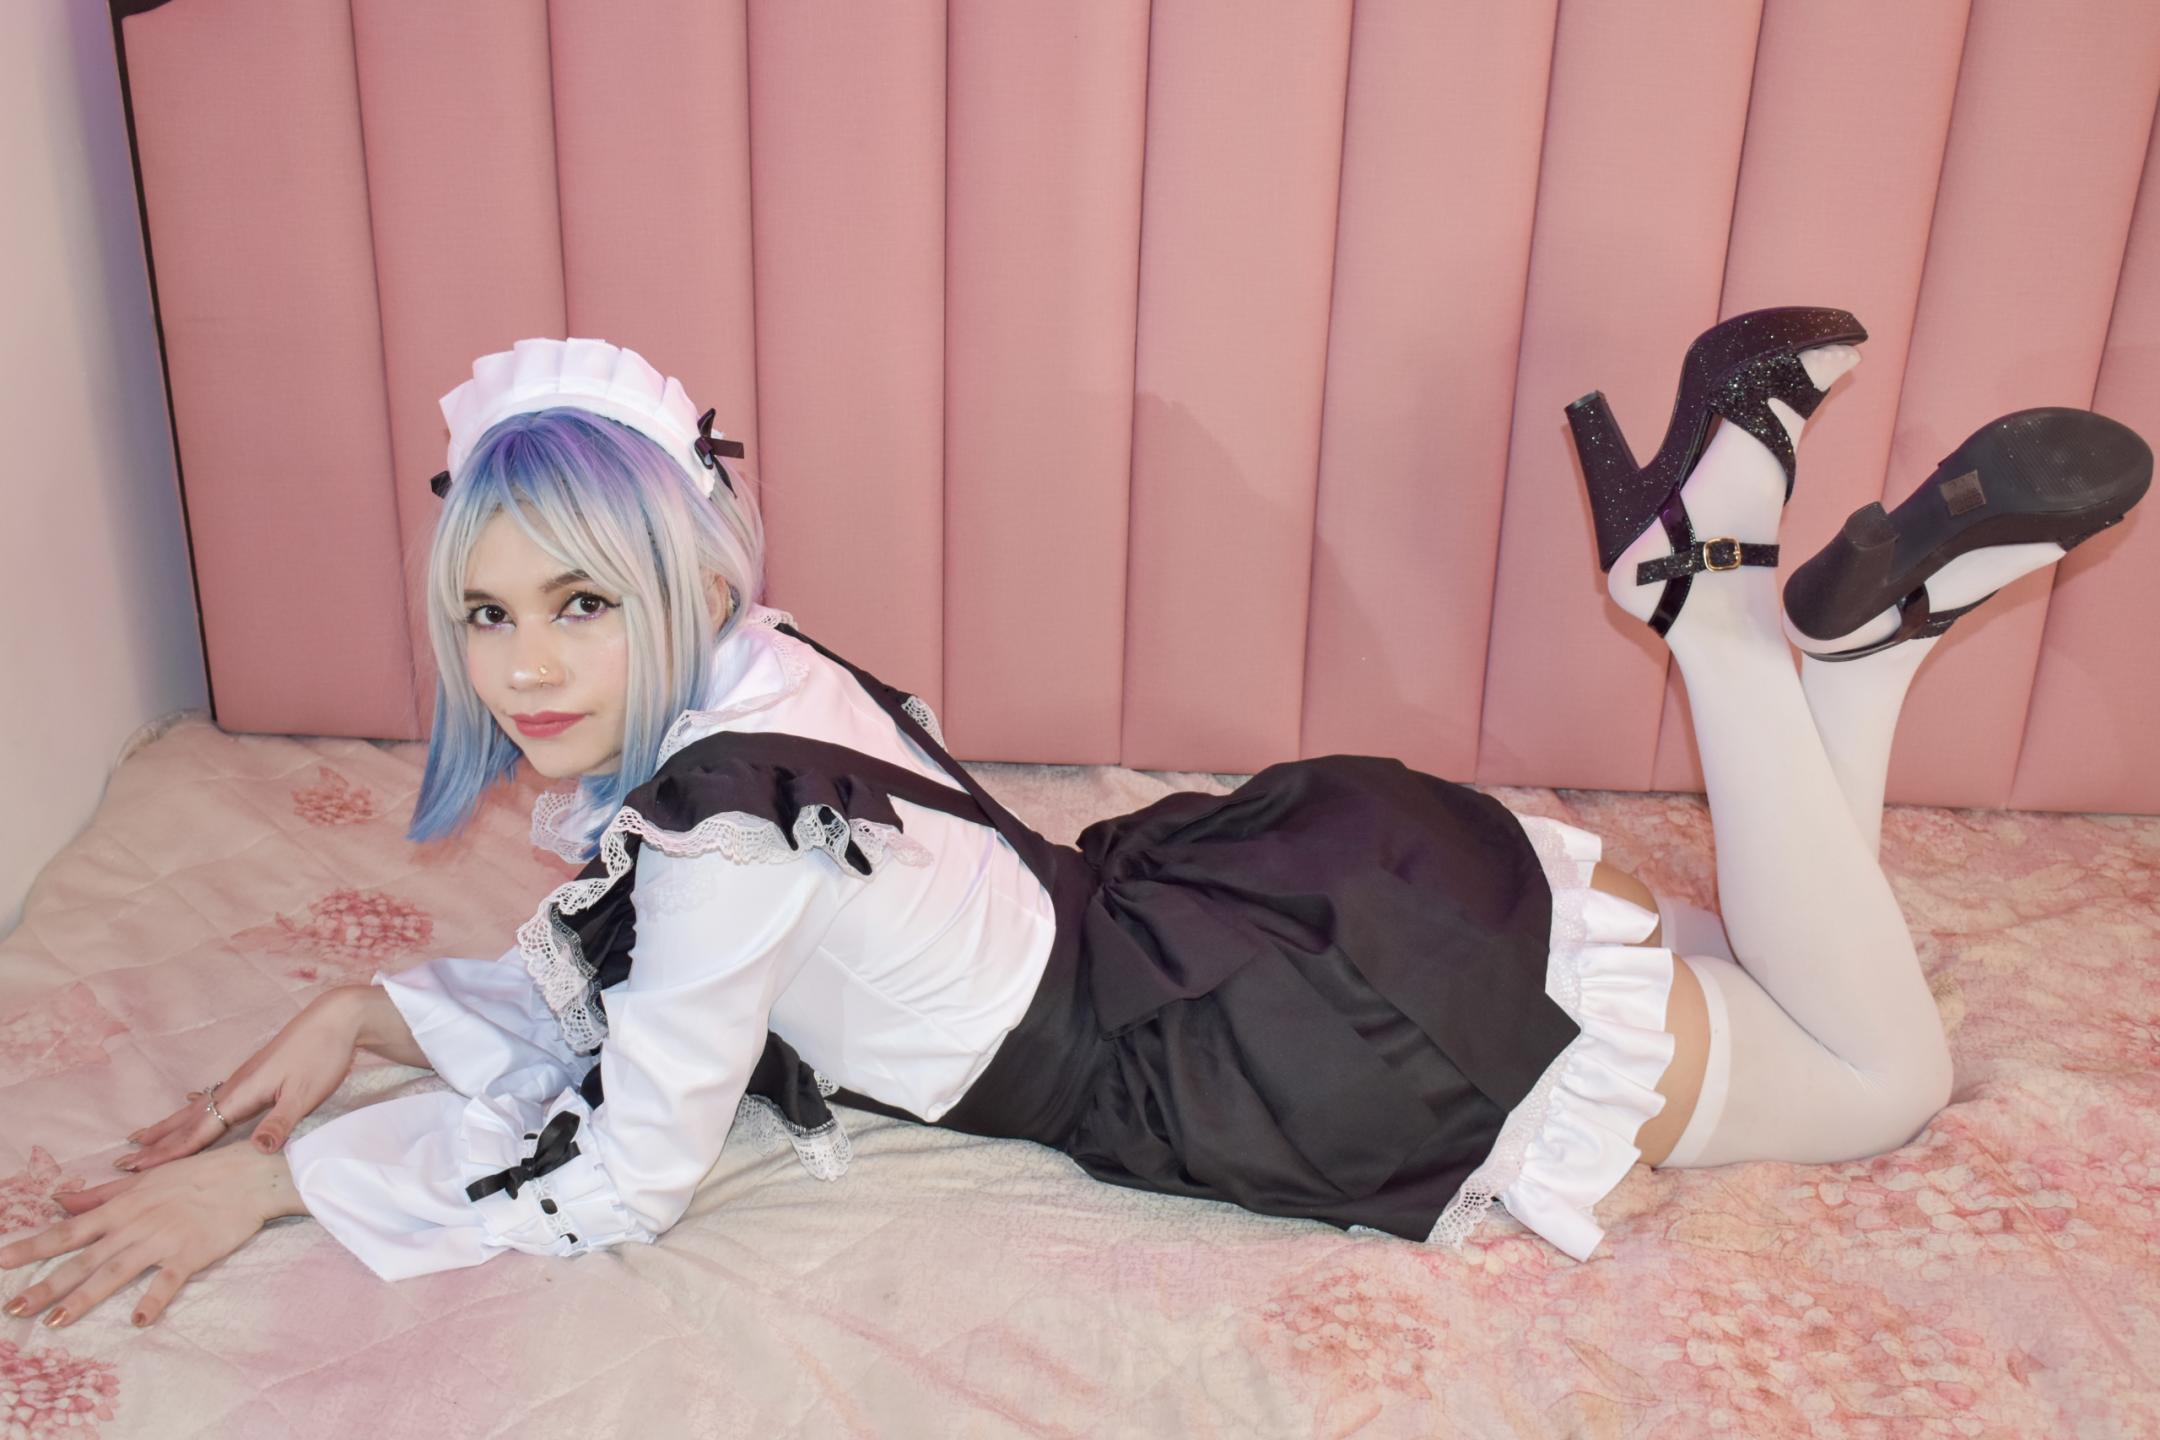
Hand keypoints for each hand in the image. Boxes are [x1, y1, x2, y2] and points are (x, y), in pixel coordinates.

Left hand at [1, 1144, 307, 1327]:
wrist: (249, 1175)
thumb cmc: (196, 1175)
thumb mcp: (144, 1181)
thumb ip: (100, 1197)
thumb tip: (58, 1202)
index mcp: (122, 1208)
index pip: (68, 1231)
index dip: (33, 1247)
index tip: (2, 1262)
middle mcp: (135, 1225)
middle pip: (83, 1260)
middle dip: (46, 1286)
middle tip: (14, 1309)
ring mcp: (163, 1240)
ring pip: (115, 1272)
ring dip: (85, 1298)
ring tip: (56, 1322)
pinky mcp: (192, 1253)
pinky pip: (169, 1280)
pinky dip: (154, 1299)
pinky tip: (139, 1320)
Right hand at [120, 986, 375, 1168]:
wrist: (336, 1018)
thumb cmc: (322, 1055)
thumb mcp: (306, 1094)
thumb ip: (280, 1123)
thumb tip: (257, 1150)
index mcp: (242, 1094)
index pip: (199, 1131)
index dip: (168, 1152)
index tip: (137, 1167)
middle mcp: (234, 1086)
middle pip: (188, 1121)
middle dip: (157, 1143)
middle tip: (123, 1161)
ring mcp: (242, 1079)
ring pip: (197, 1108)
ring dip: (169, 1126)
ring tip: (142, 1136)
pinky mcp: (254, 1075)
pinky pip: (213, 1097)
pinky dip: (194, 1108)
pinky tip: (189, 1102)